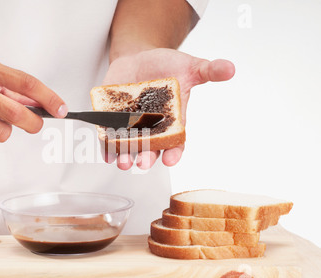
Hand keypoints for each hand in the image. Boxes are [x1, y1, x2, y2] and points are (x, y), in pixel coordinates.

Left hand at [102, 48, 234, 169]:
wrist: (139, 56)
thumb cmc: (167, 65)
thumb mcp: (190, 66)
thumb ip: (209, 70)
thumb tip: (230, 68)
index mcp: (172, 121)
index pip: (175, 141)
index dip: (174, 152)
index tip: (171, 159)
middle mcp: (151, 127)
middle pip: (150, 148)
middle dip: (147, 157)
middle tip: (143, 163)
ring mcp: (131, 124)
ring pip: (129, 146)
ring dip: (125, 155)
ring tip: (123, 162)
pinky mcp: (112, 118)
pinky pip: (109, 135)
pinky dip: (106, 145)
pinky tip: (106, 153)